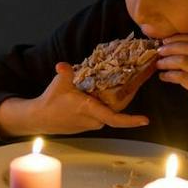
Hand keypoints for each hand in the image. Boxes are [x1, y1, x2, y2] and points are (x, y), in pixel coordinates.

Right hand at [0, 63, 150, 136]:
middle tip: (145, 74)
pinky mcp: (92, 121)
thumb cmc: (51, 101)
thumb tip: (62, 66)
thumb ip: (64, 74)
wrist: (42, 118)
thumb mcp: (58, 85)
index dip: (130, 120)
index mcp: (90, 110)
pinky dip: (113, 98)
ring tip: (133, 76)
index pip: (113, 119)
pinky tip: (116, 85)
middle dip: (133, 91)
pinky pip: (107, 110)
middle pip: (120, 107)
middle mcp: (95, 119)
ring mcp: (94, 122)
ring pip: (114, 108)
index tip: (145, 120)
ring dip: (123, 94)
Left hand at [154, 35, 187, 152]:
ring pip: (183, 61)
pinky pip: (181, 77)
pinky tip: (163, 77)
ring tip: (159, 64)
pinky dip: (169, 75)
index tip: (165, 41)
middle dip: (170, 47)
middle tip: (159, 52)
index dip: (179, 38)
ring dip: (167, 61)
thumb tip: (178, 48)